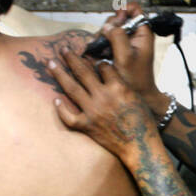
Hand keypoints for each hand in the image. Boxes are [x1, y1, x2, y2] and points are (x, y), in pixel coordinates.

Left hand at [48, 48, 156, 162]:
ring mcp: (92, 111)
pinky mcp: (87, 126)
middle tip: (63, 49)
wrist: (140, 146)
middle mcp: (103, 96)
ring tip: (51, 64)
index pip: (102, 66)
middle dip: (71, 58)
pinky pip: (69, 116)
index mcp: (118, 87)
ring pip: (71, 88)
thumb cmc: (143, 122)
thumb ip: (121, 85)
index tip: (91, 58)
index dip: (96, 61)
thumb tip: (109, 74)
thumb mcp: (136, 97)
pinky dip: (61, 108)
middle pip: (82, 71)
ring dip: (60, 74)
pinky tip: (55, 100)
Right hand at [101, 5, 163, 104]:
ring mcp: (126, 42)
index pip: (135, 9)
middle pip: (118, 18)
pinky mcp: (118, 49)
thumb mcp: (126, 57)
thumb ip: (118, 37)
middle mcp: (135, 35)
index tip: (116, 20)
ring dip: (102, 37)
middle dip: (109, 27)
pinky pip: (106, 40)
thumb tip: (108, 25)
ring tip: (102, 50)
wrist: (136, 95)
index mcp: (143, 33)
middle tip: (107, 40)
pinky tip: (100, 54)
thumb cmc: (136, 79)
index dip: (124, 10)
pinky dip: (101, 44)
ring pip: (110, 29)